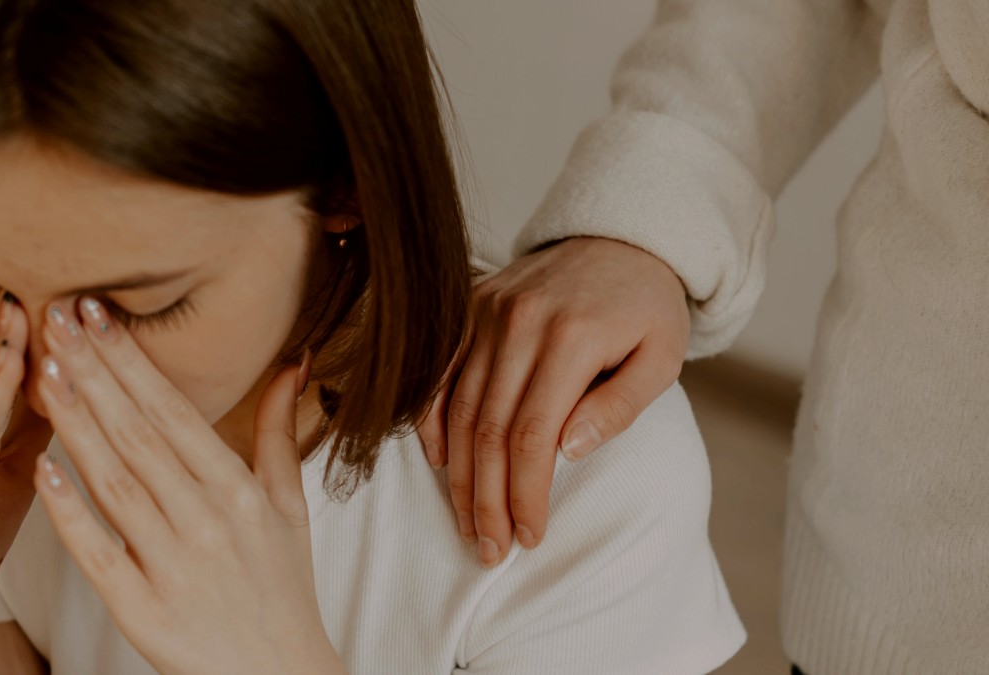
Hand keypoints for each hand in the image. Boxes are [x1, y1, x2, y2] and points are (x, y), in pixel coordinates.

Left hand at [31, 297, 343, 674]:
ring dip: (76, 424)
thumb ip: (280, 431)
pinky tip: (42, 467)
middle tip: (56, 317)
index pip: (175, 412)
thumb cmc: (281, 586)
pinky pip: (98, 552)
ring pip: (115, 483)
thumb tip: (297, 361)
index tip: (98, 313)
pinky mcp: (142, 609)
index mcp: (241, 492)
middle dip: (94, 372)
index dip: (133, 360)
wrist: (280, 674)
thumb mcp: (290, 506)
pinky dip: (69, 511)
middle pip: (139, 434)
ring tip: (42, 372)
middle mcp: (208, 521)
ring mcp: (174, 566)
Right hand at [417, 237, 689, 565]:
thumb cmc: (646, 306)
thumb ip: (617, 406)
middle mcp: (520, 322)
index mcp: (571, 336)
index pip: (533, 435)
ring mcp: (487, 311)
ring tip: (467, 520)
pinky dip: (434, 420)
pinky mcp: (469, 307)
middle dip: (485, 498)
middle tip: (488, 548)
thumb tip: (567, 452)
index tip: (528, 536)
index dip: (524, 493)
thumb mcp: (661, 357)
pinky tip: (442, 462)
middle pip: (488, 428)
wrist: (619, 236)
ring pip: (459, 407)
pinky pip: (440, 372)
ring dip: (459, 473)